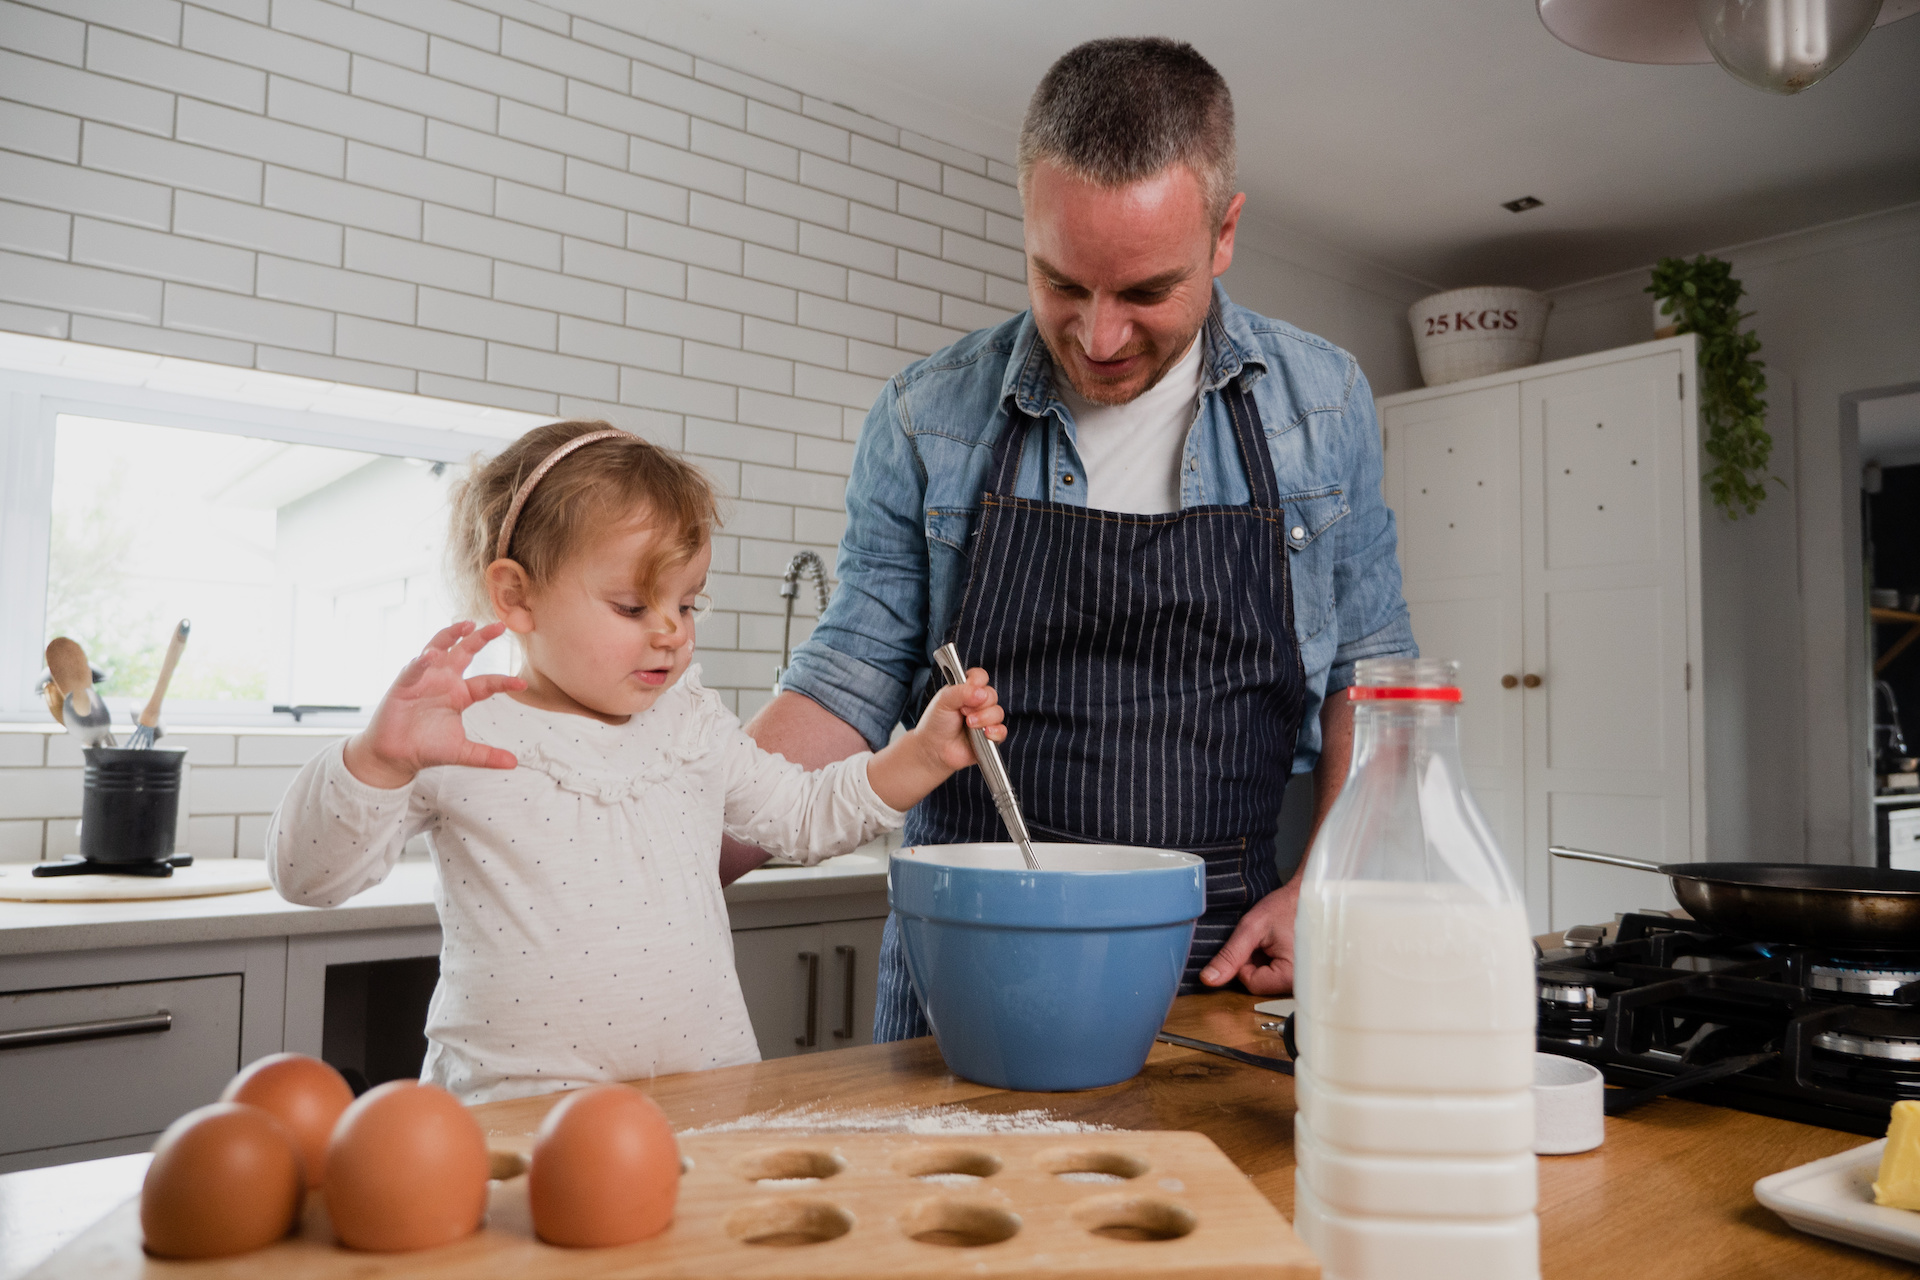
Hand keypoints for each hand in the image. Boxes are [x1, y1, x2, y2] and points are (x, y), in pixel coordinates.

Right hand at [342, 621, 526, 788]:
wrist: (396, 756)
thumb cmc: (427, 747)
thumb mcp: (462, 752)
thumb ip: (486, 756)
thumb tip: (514, 764)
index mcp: (461, 694)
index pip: (487, 683)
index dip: (504, 682)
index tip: (522, 684)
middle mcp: (445, 681)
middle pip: (466, 653)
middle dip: (481, 638)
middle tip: (500, 626)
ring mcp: (425, 679)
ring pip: (439, 649)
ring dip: (451, 636)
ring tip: (466, 625)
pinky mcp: (404, 684)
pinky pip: (414, 668)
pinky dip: (421, 661)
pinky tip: (431, 656)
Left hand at [913, 667, 1005, 771]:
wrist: (933, 749)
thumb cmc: (936, 723)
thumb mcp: (943, 701)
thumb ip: (961, 692)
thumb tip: (981, 693)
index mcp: (966, 690)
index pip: (980, 677)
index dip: (977, 681)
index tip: (970, 687)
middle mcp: (978, 703)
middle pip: (992, 694)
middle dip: (979, 704)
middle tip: (963, 711)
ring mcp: (985, 720)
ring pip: (998, 712)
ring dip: (984, 718)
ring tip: (969, 724)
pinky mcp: (990, 737)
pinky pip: (1002, 731)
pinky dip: (995, 732)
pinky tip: (985, 734)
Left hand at [1199, 881, 1299, 994]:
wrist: (1309, 896)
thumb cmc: (1285, 907)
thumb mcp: (1252, 928)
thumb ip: (1230, 955)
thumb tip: (1208, 980)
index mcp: (1290, 978)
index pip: (1250, 983)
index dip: (1244, 962)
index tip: (1255, 942)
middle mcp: (1301, 986)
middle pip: (1260, 984)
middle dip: (1255, 962)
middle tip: (1267, 940)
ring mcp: (1304, 982)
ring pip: (1267, 980)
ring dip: (1264, 961)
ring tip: (1275, 941)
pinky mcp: (1303, 976)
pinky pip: (1278, 976)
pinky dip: (1273, 961)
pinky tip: (1280, 945)